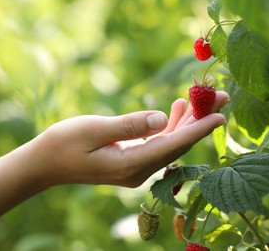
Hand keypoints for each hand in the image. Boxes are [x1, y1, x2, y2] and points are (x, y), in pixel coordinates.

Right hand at [35, 91, 229, 186]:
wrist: (46, 164)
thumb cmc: (64, 144)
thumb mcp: (94, 130)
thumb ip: (129, 125)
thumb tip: (163, 119)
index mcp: (130, 165)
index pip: (173, 145)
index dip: (198, 129)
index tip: (221, 115)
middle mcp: (139, 171)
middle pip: (178, 144)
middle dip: (201, 121)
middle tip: (222, 97)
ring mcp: (137, 168)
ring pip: (171, 143)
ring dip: (188, 122)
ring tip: (203, 98)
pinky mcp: (133, 161)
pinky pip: (159, 144)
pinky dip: (171, 127)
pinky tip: (178, 109)